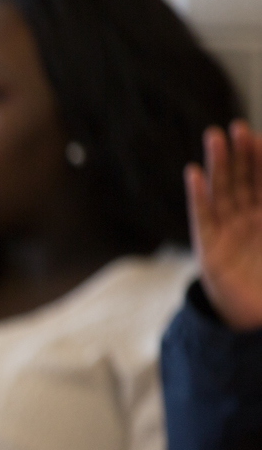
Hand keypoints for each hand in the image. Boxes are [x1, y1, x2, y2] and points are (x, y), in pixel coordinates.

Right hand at [186, 121, 261, 329]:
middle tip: (236, 128)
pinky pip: (203, 218)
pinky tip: (194, 175)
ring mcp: (227, 234)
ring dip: (217, 166)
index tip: (259, 136)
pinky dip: (198, 196)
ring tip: (214, 139)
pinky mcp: (209, 250)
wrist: (257, 321)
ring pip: (222, 193)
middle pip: (243, 181)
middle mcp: (247, 221)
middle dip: (240, 155)